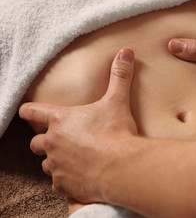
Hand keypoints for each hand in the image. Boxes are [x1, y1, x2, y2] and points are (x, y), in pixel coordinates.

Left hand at [19, 48, 136, 202]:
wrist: (121, 167)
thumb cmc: (116, 133)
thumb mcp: (118, 101)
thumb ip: (120, 76)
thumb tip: (126, 52)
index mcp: (60, 120)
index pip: (31, 112)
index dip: (28, 111)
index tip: (27, 112)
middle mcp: (52, 143)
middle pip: (36, 142)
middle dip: (44, 140)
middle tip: (59, 139)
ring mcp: (56, 165)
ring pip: (45, 163)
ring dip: (55, 160)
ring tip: (72, 159)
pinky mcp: (63, 184)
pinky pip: (57, 183)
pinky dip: (65, 180)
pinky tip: (79, 177)